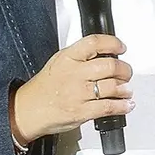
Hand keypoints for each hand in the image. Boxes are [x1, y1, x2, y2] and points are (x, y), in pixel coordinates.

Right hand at [11, 34, 134, 145]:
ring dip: (125, 89)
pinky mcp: (82, 111)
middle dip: (124, 70)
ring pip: (113, 87)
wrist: (28, 109)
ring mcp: (79, 93)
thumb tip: (104, 54)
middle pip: (110, 65)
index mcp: (67, 58)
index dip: (113, 43)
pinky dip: (123, 106)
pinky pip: (109, 107)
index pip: (94, 43)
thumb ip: (79, 57)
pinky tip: (126, 104)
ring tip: (126, 89)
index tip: (121, 48)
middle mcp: (74, 73)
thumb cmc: (43, 88)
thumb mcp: (57, 62)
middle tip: (126, 72)